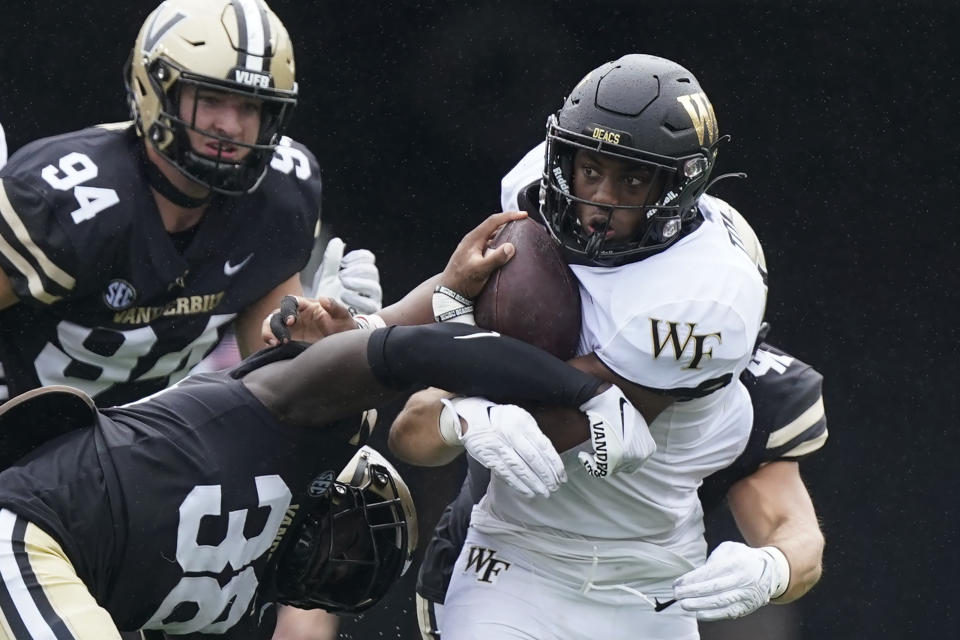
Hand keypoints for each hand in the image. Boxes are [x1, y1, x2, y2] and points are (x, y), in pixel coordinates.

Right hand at [261, 295, 357, 345]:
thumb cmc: (343, 327)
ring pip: (270, 326)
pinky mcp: (287, 342)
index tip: (291, 321)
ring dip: (269, 334)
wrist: (344, 346)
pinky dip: (270, 344)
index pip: (289, 302)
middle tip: (284, 340)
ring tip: (275, 345)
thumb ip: (335, 307)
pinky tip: (275, 350)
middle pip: (275, 315)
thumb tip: (323, 299)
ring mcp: (289, 330)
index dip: (287, 310)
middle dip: (275, 326)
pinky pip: (273, 341)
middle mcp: (294, 316)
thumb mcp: (343, 316)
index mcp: (305, 306)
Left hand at [310, 237, 382, 314]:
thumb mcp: (327, 276)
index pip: (368, 258)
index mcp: (360, 273)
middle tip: (341, 276)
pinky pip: (370, 304)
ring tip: (343, 284)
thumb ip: (332, 259)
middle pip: (372, 271)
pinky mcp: (370, 313)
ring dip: (357, 283)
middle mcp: (369, 285)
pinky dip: (356, 299)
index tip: (344, 262)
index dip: (357, 257)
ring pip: (374, 287)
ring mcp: (372, 299)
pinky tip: (344, 296)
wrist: (326, 320)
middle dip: (355, 271)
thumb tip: (337, 241)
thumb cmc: (330, 296)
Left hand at [440, 211, 525, 298]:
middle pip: (492, 225)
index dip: (509, 216)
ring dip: (504, 231)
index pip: (493, 221)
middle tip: (522, 222)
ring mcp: (472, 247)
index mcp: (473, 239)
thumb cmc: (462, 282)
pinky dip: (499, 241)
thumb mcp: (480, 271)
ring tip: (517, 232)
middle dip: (508, 221)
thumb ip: (495, 259)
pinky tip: (504, 248)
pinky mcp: (473, 255)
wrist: (449, 293)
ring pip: (490, 234)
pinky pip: (489, 243)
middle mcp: (472, 240)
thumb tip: (510, 247)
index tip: (523, 215)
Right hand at [442, 396, 565, 497]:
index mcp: (522, 422)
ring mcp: (498, 446)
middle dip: (546, 476)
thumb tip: (550, 457)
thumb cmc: (501, 419)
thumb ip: (534, 434)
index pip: (543, 446)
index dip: (554, 463)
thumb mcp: (520, 417)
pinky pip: (505, 473)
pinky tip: (527, 491)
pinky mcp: (488, 457)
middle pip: (533, 459)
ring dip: (533, 483)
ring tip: (544, 492)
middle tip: (555, 487)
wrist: (470, 418)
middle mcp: (510, 433)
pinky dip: (518, 484)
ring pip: (519, 468)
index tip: (561, 476)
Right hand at [577, 384, 655, 477]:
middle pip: (621, 468)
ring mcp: (627, 457)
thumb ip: (634, 439)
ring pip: (610, 469)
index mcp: (648, 448)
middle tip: (595, 452)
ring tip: (588, 454)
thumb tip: (624, 447)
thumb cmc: (617, 408)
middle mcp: (640, 455)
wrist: (606, 401)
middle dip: (607, 461)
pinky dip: (589, 465)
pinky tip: (583, 456)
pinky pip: (599, 470)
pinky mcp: (612, 457)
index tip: (605, 451)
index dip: (617, 459)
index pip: (632, 464)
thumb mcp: (635, 424)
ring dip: (597, 462)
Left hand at [673, 541, 790, 619]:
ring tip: (684, 605)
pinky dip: (713, 615)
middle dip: (693, 592)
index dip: (693, 578)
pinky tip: (699, 614)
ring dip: (700, 605)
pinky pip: (728, 612)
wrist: (771, 572)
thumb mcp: (731, 549)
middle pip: (714, 588)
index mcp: (737, 562)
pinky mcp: (747, 607)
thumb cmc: (744, 558)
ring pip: (721, 602)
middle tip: (677, 594)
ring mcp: (746, 595)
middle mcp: (743, 579)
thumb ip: (714, 558)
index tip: (678, 583)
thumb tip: (697, 574)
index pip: (711, 572)